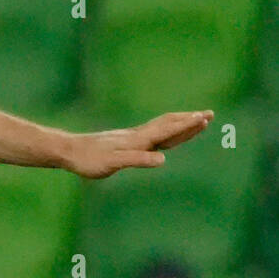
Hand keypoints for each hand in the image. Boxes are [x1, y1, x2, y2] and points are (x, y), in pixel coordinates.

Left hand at [64, 110, 213, 178]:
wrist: (68, 150)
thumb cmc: (89, 160)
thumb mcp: (112, 163)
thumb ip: (137, 160)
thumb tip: (163, 159)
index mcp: (138, 140)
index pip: (167, 131)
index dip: (186, 126)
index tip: (204, 118)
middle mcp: (137, 135)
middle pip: (168, 124)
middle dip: (189, 120)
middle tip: (210, 114)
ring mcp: (132, 136)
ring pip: (161, 127)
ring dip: (180, 122)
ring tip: (195, 118)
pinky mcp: (126, 140)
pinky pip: (153, 132)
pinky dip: (166, 129)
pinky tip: (165, 132)